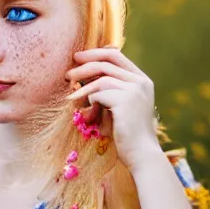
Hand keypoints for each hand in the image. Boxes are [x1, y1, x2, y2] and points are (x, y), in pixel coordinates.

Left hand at [65, 46, 162, 171]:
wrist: (141, 154)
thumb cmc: (126, 135)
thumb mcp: (118, 109)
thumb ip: (109, 92)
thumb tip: (84, 81)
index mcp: (141, 80)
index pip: (116, 56)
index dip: (95, 54)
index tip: (78, 58)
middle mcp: (141, 81)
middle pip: (107, 62)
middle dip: (84, 65)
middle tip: (68, 73)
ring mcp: (135, 90)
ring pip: (101, 78)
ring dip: (82, 85)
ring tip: (70, 94)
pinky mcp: (126, 101)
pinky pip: (98, 93)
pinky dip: (87, 99)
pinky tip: (82, 109)